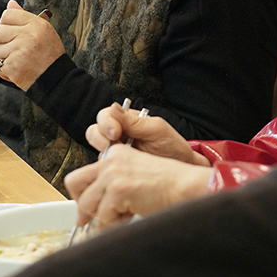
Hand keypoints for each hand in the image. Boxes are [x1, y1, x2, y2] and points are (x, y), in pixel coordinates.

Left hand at [0, 0, 63, 90]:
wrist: (56, 79)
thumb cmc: (50, 56)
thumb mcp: (43, 31)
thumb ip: (24, 16)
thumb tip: (11, 4)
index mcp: (36, 24)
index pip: (7, 14)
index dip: (6, 24)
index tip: (11, 33)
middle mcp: (27, 35)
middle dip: (1, 42)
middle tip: (12, 49)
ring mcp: (19, 50)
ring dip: (2, 58)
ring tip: (17, 61)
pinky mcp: (12, 66)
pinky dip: (4, 70)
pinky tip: (17, 70)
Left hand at [64, 145, 212, 226]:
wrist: (184, 186)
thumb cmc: (165, 186)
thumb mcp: (132, 178)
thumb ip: (110, 187)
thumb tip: (88, 213)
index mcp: (113, 155)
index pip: (81, 174)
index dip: (81, 195)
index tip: (86, 210)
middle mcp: (109, 161)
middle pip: (74, 184)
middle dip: (82, 205)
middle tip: (90, 220)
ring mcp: (112, 174)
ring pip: (87, 203)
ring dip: (103, 217)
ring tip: (123, 216)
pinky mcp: (119, 189)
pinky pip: (104, 215)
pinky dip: (115, 222)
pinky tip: (131, 215)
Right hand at [86, 104, 206, 164]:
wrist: (181, 169)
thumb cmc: (172, 148)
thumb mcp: (157, 130)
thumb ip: (134, 121)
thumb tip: (115, 107)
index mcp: (126, 120)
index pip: (105, 115)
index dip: (106, 123)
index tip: (115, 132)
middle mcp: (117, 134)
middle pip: (94, 130)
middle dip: (100, 138)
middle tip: (114, 146)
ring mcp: (115, 151)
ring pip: (95, 149)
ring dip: (104, 153)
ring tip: (121, 159)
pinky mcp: (114, 167)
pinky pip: (102, 166)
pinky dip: (107, 168)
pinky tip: (121, 170)